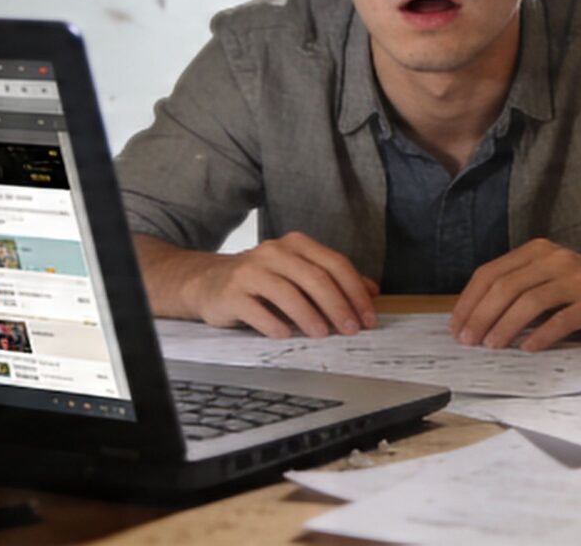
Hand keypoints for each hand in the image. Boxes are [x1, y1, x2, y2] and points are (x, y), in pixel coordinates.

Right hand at [193, 232, 380, 338]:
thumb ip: (333, 280)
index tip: (368, 317)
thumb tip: (371, 291)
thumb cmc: (260, 281)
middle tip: (351, 329)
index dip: (355, 291)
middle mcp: (273, 253)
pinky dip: (274, 325)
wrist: (209, 282)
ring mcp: (250, 271)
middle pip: (314, 277)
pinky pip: (257, 310)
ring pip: (287, 292)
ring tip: (322, 335)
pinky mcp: (232, 293)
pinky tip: (286, 335)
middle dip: (337, 306)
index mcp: (295, 245)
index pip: (334, 264)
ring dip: (309, 316)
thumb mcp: (298, 274)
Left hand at [451, 240, 580, 350]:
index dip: (469, 300)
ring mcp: (576, 279)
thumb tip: (476, 320)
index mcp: (537, 252)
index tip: (456, 326)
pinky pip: (562, 318)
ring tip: (492, 346)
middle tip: (468, 341)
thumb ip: (519, 290)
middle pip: (506, 287)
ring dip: (505, 326)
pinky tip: (529, 349)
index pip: (491, 273)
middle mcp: (555, 260)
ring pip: (530, 301)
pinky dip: (542, 335)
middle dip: (481, 316)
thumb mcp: (549, 280)